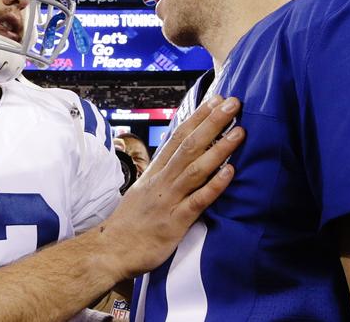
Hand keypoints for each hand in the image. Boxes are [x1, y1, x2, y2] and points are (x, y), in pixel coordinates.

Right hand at [99, 95, 243, 278]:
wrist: (110, 249)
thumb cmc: (130, 222)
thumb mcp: (143, 190)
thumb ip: (162, 174)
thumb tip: (180, 159)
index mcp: (155, 171)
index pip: (178, 138)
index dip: (198, 118)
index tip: (215, 100)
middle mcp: (162, 180)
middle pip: (189, 146)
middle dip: (212, 123)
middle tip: (232, 103)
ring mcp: (168, 199)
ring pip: (196, 169)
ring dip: (219, 149)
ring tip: (239, 132)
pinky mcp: (175, 222)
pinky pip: (197, 201)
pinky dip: (214, 186)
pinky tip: (230, 172)